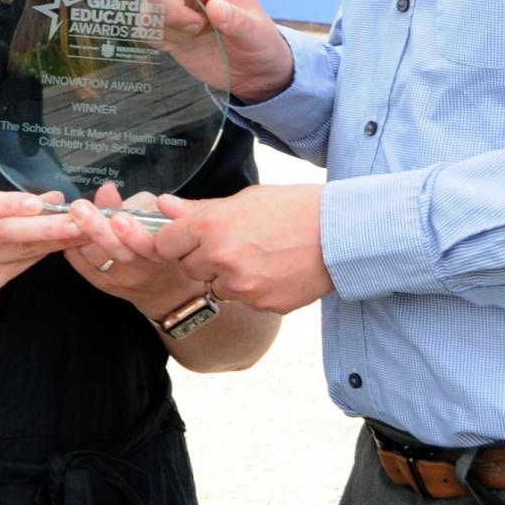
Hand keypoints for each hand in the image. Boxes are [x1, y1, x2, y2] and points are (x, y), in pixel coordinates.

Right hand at [0, 186, 83, 323]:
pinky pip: (17, 269)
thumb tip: (52, 197)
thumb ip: (7, 204)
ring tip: (81, 233)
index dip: (7, 204)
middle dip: (43, 228)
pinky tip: (63, 249)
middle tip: (76, 222)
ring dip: (52, 243)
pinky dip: (40, 257)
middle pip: (5, 233)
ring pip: (18, 253)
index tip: (35, 204)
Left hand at [59, 186, 192, 317]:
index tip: (118, 218)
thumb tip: (107, 190)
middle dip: (97, 229)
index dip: (132, 234)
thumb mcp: (158, 218)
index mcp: (160, 251)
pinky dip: (71, 244)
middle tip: (79, 208)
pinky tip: (67, 228)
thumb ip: (136, 205)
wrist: (161, 287)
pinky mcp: (100, 283)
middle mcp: (140, 269)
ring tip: (69, 214)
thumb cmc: (161, 242)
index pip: (147, 245)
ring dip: (79, 234)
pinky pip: (80, 262)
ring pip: (94, 257)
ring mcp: (118, 279)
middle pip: (117, 252)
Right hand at [127, 0, 295, 103]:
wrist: (250, 71)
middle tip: (197, 26)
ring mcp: (171, 0)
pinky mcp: (161, 24)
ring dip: (169, 26)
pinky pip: (144, 26)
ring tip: (196, 34)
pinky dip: (161, 39)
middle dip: (169, 7)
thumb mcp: (256, 32)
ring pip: (147, 3)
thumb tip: (215, 9)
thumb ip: (238, 21)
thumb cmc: (258, 40)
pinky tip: (184, 43)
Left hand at [151, 186, 334, 313]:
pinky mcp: (261, 304)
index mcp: (211, 226)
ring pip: (216, 287)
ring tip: (258, 257)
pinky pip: (244, 300)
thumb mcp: (245, 200)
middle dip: (202, 259)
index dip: (174, 242)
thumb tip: (164, 205)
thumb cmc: (295, 209)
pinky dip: (253, 289)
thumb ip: (200, 209)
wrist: (340, 234)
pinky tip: (274, 271)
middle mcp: (220, 257)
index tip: (184, 239)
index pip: (164, 244)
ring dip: (227, 277)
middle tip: (232, 244)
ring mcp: (241, 285)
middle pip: (188, 268)